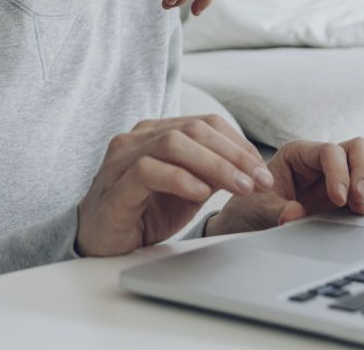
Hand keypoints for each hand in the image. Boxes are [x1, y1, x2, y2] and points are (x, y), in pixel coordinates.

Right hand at [76, 115, 271, 257]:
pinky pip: (148, 171)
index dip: (239, 144)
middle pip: (194, 129)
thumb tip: (251, 167)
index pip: (205, 123)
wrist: (102, 241)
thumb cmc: (143, 212)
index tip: (262, 170)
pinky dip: (180, 179)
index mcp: (156, 132)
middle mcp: (137, 138)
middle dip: (234, 154)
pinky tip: (201, 194)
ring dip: (215, 165)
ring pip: (173, 144)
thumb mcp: (188, 189)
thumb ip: (212, 172)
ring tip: (240, 187)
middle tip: (259, 181)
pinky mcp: (114, 186)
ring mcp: (122, 159)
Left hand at [206, 138, 363, 236]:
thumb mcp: (257, 210)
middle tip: (360, 201)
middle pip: (358, 149)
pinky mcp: (343, 196)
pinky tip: (358, 214)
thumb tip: (295, 214)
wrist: (249, 225)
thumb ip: (275, 212)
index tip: (338, 199)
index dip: (340, 172)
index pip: (330, 151)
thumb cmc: (249, 208)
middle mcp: (320, 161)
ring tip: (360, 210)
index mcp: (298, 154)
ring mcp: (335, 177)